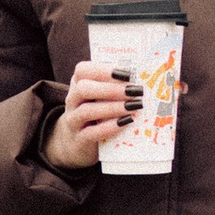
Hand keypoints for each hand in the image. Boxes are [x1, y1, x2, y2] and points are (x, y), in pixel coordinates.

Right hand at [43, 59, 137, 173]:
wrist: (78, 144)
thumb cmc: (97, 115)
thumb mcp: (102, 98)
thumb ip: (116, 87)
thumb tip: (142, 80)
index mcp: (78, 84)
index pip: (83, 70)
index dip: (104, 70)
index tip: (128, 74)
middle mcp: (73, 100)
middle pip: (83, 89)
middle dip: (110, 89)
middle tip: (134, 91)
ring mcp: (73, 120)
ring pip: (87, 111)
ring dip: (112, 107)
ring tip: (133, 107)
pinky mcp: (79, 139)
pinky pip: (91, 133)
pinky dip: (108, 127)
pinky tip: (125, 123)